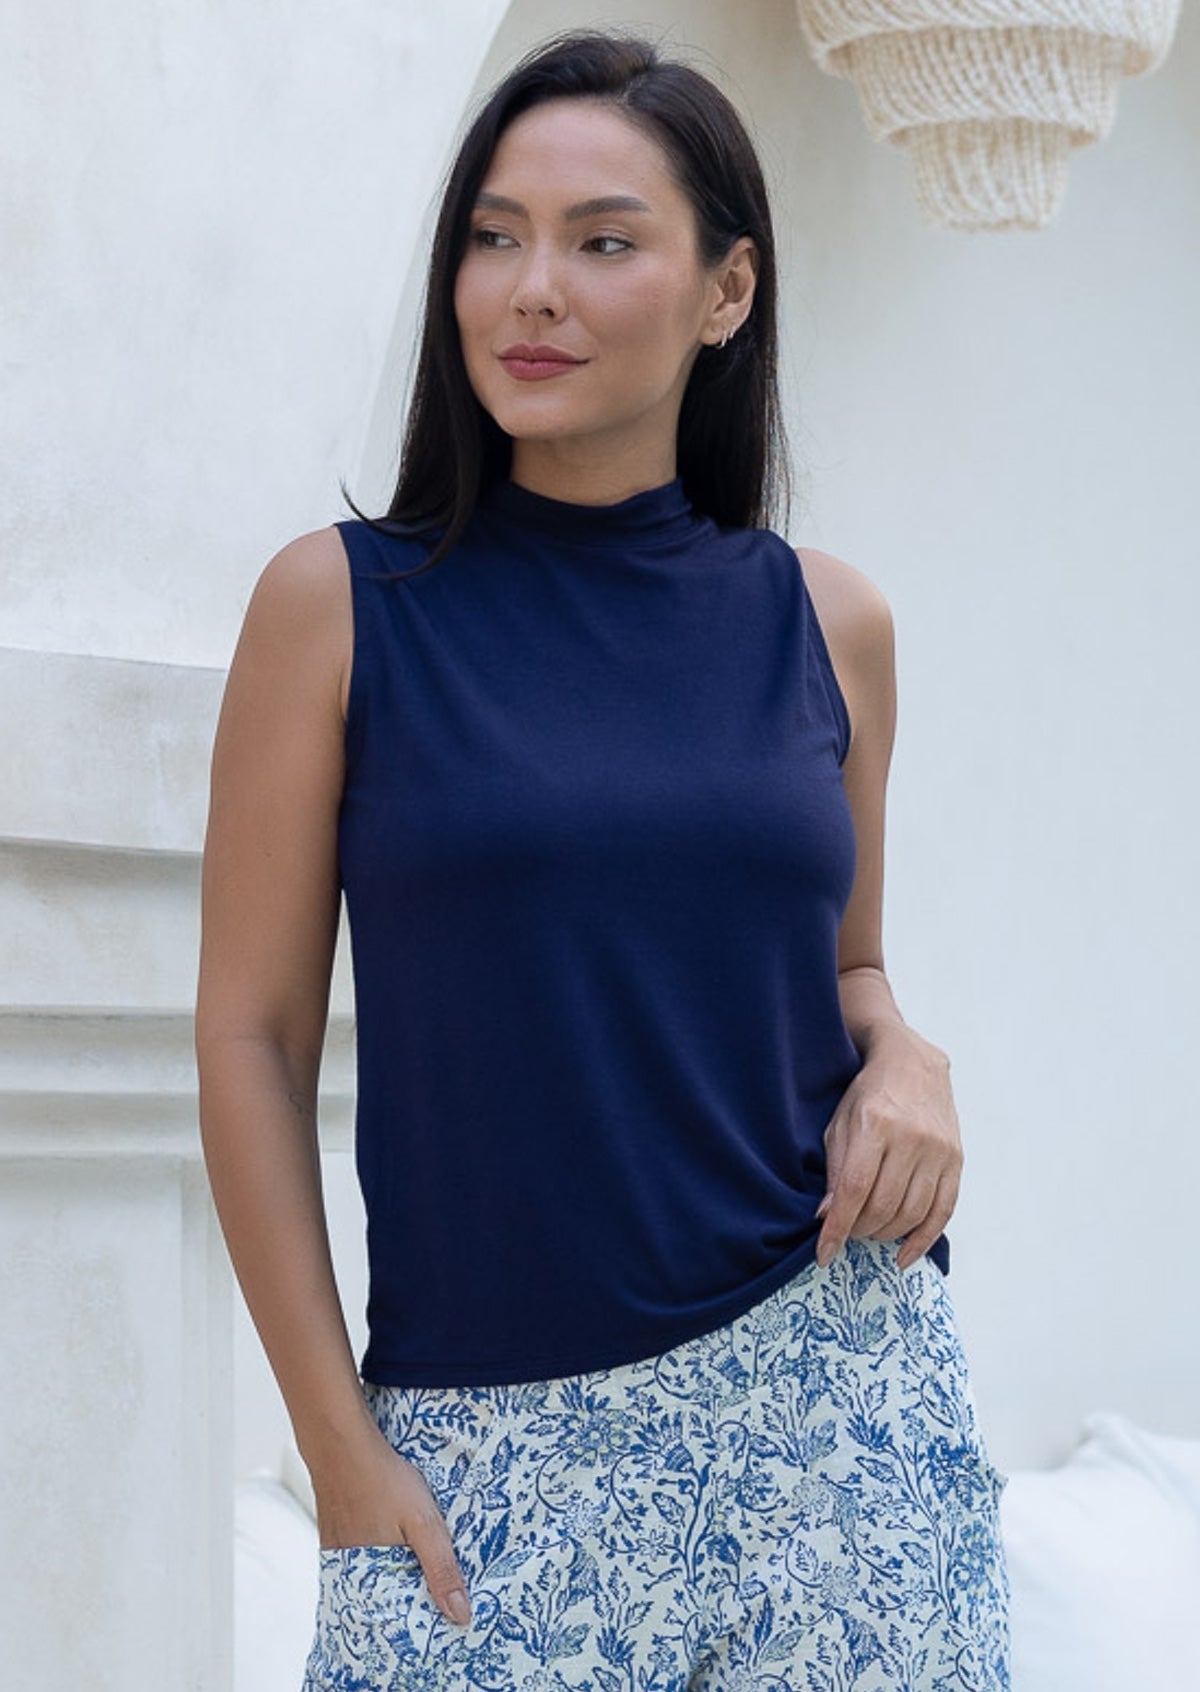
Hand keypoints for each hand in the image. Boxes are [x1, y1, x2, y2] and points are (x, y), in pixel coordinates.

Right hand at [311, 1425, 472, 1627]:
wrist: (341, 1445)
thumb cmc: (383, 1480)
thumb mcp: (423, 1523)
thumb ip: (441, 1568)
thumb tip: (461, 1616)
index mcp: (370, 1581)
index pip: (400, 1620)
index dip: (423, 1620)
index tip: (447, 1623)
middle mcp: (349, 1576)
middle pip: (386, 1602)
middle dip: (410, 1602)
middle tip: (437, 1600)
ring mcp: (339, 1557)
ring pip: (374, 1580)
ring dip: (394, 1579)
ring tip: (418, 1574)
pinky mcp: (335, 1539)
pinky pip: (361, 1561)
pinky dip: (379, 1561)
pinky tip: (393, 1547)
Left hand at [815, 1027, 961, 1272]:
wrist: (913, 1063)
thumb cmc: (867, 1094)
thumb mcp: (840, 1123)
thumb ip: (835, 1170)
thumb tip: (827, 1218)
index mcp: (876, 1125)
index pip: (855, 1189)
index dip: (838, 1228)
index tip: (823, 1254)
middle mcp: (912, 1138)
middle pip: (883, 1206)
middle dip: (858, 1230)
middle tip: (846, 1232)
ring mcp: (939, 1150)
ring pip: (912, 1213)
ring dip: (885, 1234)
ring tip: (868, 1233)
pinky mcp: (956, 1160)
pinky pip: (943, 1212)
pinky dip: (923, 1240)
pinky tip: (904, 1256)